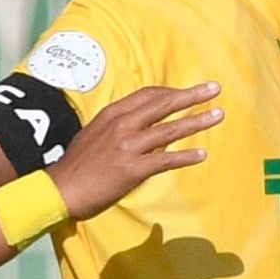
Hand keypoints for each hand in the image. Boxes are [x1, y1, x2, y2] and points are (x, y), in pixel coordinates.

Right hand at [45, 83, 219, 217]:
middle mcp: (122, 125)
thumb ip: (119, 129)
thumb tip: (144, 132)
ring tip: (218, 115)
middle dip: (191, 96)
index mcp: (112, 115)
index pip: (148, 95)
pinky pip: (166, 160)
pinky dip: (186, 157)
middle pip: (163, 105)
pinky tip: (202, 155)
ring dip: (197, 121)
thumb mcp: (95, 136)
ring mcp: (128, 147)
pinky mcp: (133, 169)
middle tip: (214, 89)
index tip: (188, 92)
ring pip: (170, 129)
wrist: (61, 190)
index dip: (171, 92)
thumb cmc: (76, 166)